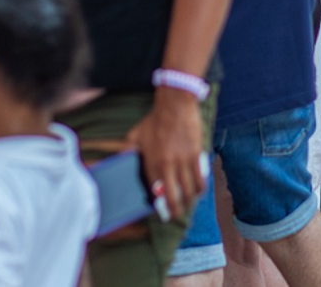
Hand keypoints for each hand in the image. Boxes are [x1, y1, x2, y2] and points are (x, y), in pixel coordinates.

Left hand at [126, 89, 204, 219]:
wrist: (175, 105)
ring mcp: (184, 161)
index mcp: (152, 162)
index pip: (156, 191)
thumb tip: (120, 160)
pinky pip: (200, 179)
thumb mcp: (135, 135)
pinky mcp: (197, 155)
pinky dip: (200, 189)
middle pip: (174, 197)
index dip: (159, 205)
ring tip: (187, 205)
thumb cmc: (154, 120)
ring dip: (189, 202)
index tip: (160, 211)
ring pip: (189, 191)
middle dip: (175, 211)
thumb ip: (127, 150)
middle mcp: (168, 165)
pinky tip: (198, 191)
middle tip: (175, 216)